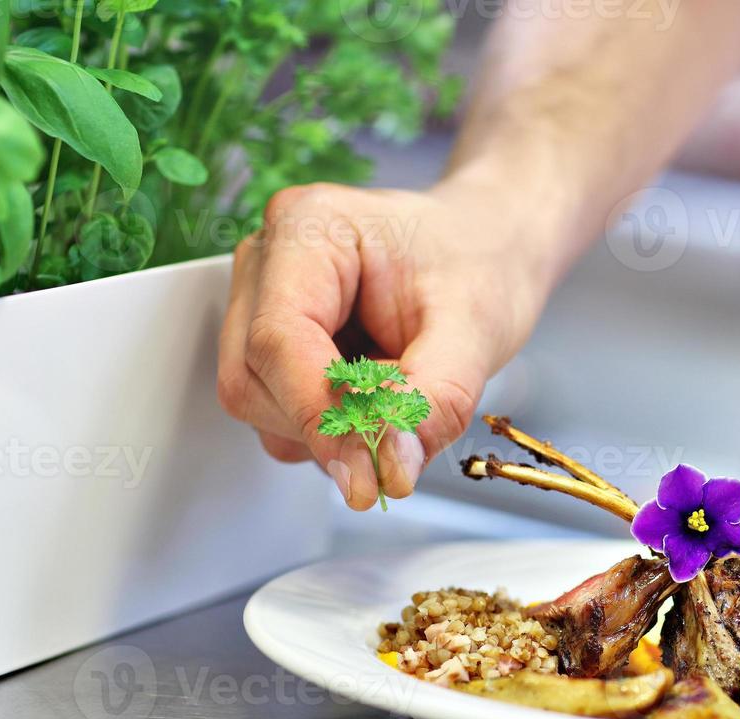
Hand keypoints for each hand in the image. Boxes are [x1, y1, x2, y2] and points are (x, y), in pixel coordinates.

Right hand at [216, 174, 545, 508]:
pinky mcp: (273, 341)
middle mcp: (269, 260)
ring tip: (401, 385)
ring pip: (257, 403)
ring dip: (331, 426)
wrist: (487, 251)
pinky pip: (276, 410)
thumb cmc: (478, 265)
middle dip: (327, 424)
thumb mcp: (476, 331)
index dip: (318, 416)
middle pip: (252, 377)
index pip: (278, 339)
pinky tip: (377, 394)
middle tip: (405, 432)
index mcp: (311, 227)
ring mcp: (262, 300)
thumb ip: (434, 403)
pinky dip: (332, 424)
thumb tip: (390, 468)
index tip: (367, 470)